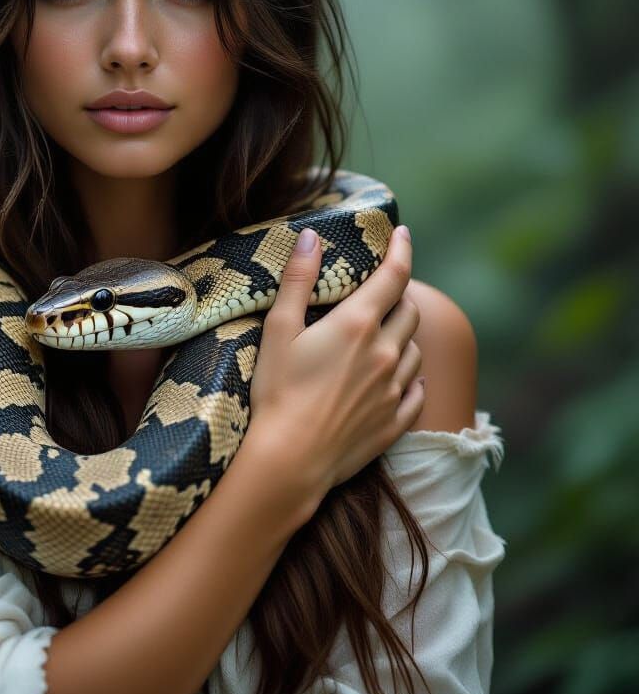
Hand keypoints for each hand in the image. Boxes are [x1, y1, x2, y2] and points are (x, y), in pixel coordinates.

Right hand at [244, 224, 424, 526]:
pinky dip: (410, 377)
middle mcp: (385, 353)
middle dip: (400, 295)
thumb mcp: (278, 329)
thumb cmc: (276, 391)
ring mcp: (394, 390)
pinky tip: (396, 377)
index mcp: (357, 325)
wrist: (289, 460)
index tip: (403, 234)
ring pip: (416, 350)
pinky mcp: (394, 422)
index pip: (393, 276)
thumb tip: (312, 236)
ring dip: (405, 336)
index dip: (402, 250)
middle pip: (410, 311)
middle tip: (382, 291)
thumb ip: (298, 280)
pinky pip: (416, 391)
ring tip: (384, 335)